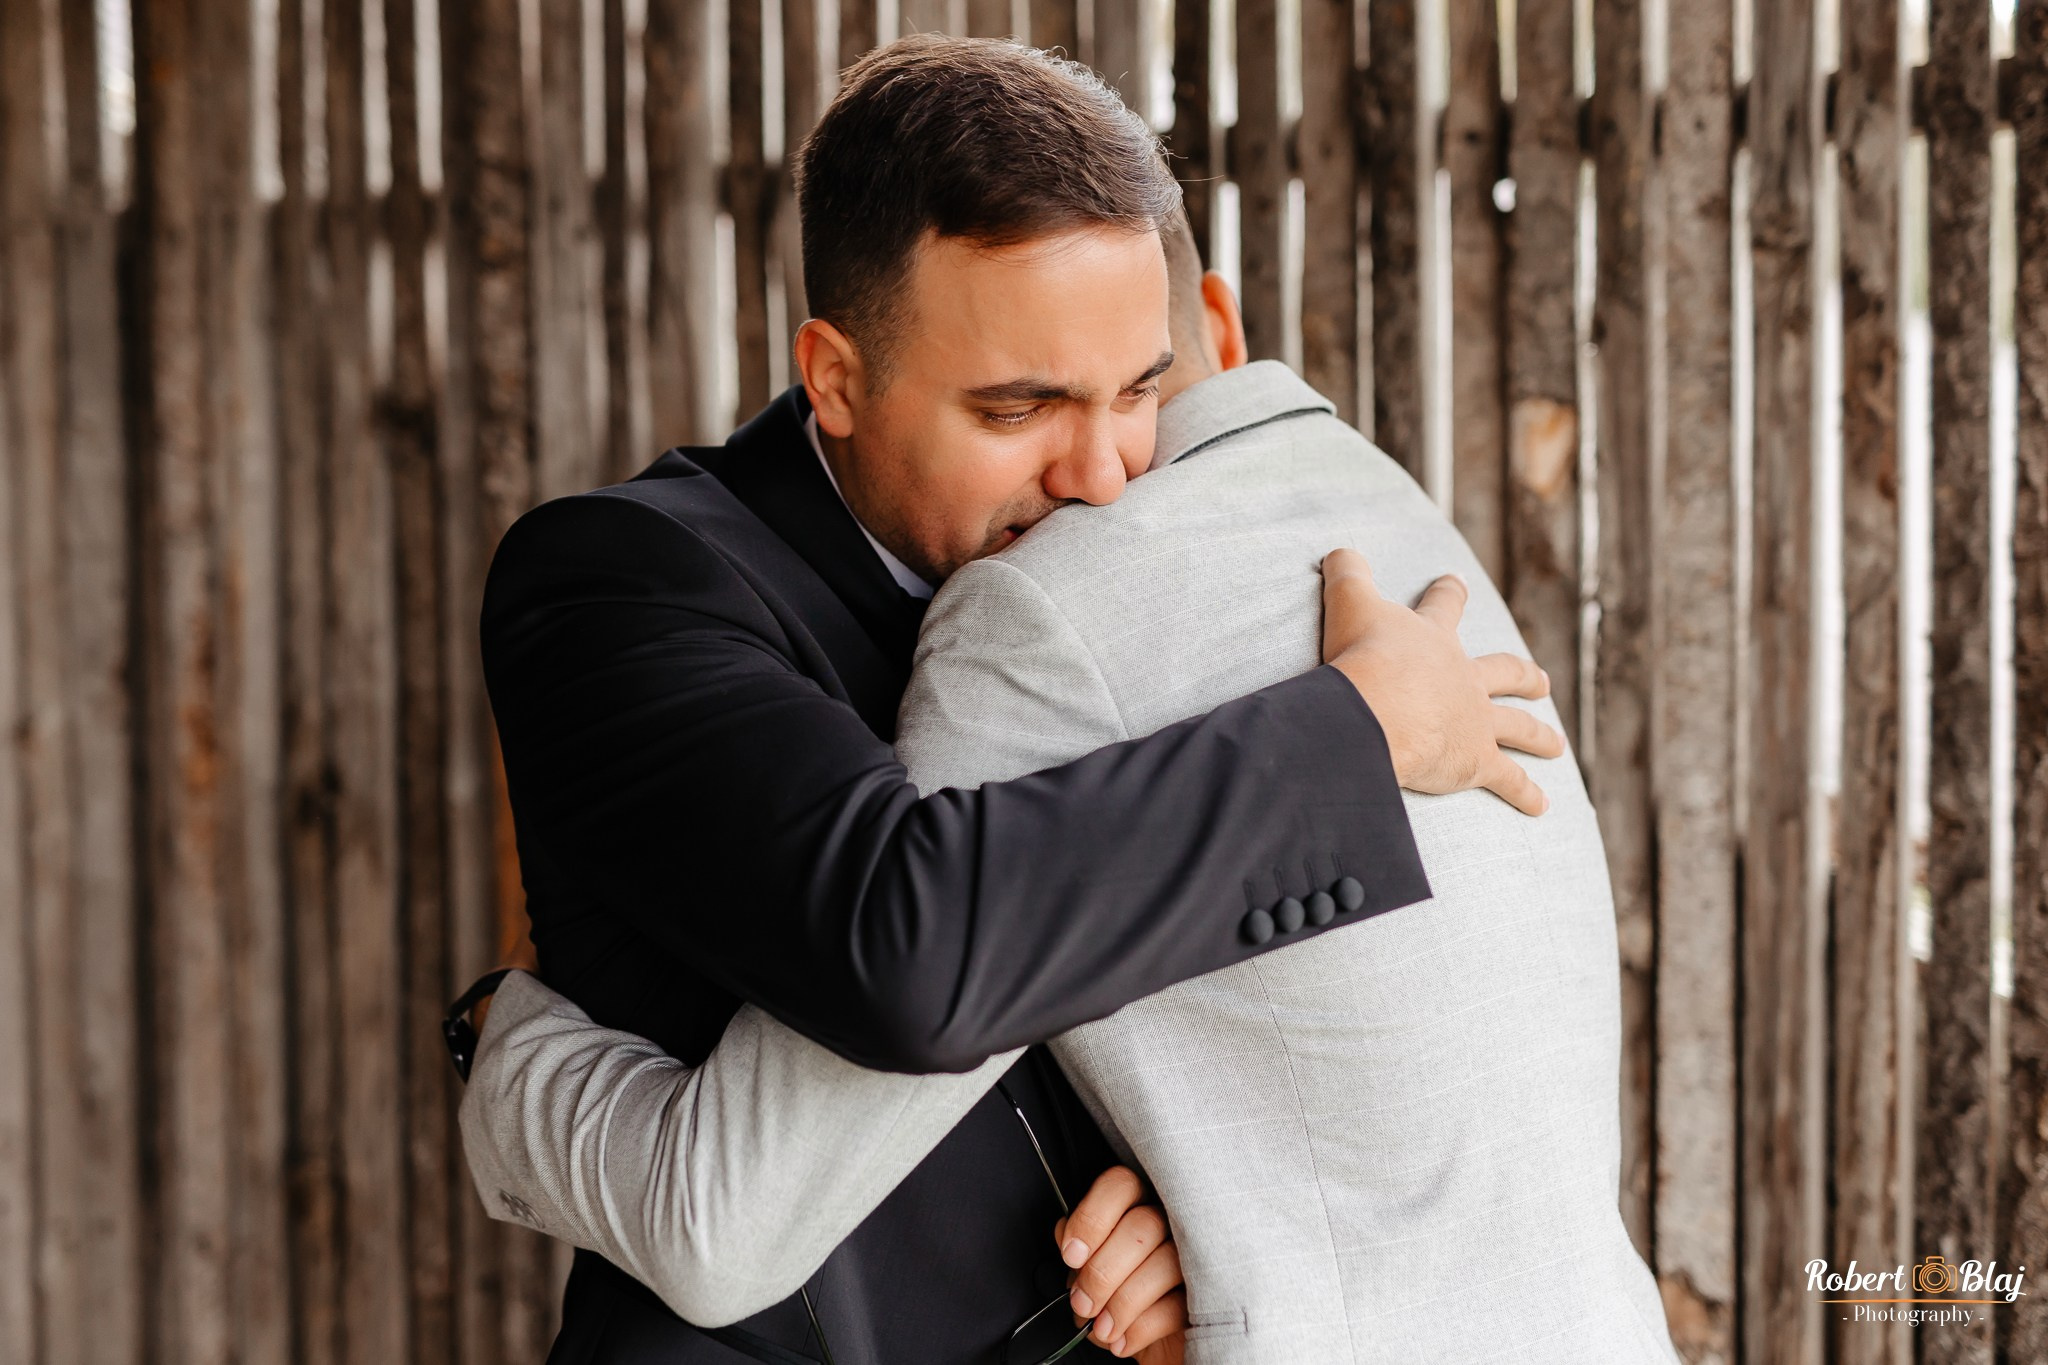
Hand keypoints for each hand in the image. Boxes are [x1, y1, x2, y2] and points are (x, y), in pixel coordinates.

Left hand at [1055, 1167, 1186, 1359]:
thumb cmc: (1121, 1302)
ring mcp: (1196, 1258)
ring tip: (1103, 1328)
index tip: (1072, 1255)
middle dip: (1103, 1271)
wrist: (1153, 1349)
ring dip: (1122, 1302)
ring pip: (1165, 1261)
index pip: (1121, 1185)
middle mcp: (1172, 1224)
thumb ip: (1079, 1250)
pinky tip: (1123, 1340)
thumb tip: (1066, 1235)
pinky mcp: (1210, 1298)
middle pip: (1142, 1225)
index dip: (1092, 1218)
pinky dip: (1141, 1327)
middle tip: (1083, 1303)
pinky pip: (1178, 1304)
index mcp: (1139, 1207)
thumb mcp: (1090, 1275)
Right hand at [1319, 548, 1564, 815]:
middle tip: (1541, 681)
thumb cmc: (1362, 656)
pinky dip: (1524, 794)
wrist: (1374, 710)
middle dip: (1523, 676)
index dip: (1449, 594)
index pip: (1444, 608)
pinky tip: (1541, 806)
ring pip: (1516, 727)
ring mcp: (1475, 720)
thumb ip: (1346, 574)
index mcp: (1434, 640)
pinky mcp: (1475, 761)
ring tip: (1555, 746)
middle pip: (1503, 673)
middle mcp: (1464, 678)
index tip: (1458, 583)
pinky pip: (1506, 780)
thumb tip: (1339, 550)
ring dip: (1537, 736)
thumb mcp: (1348, 603)